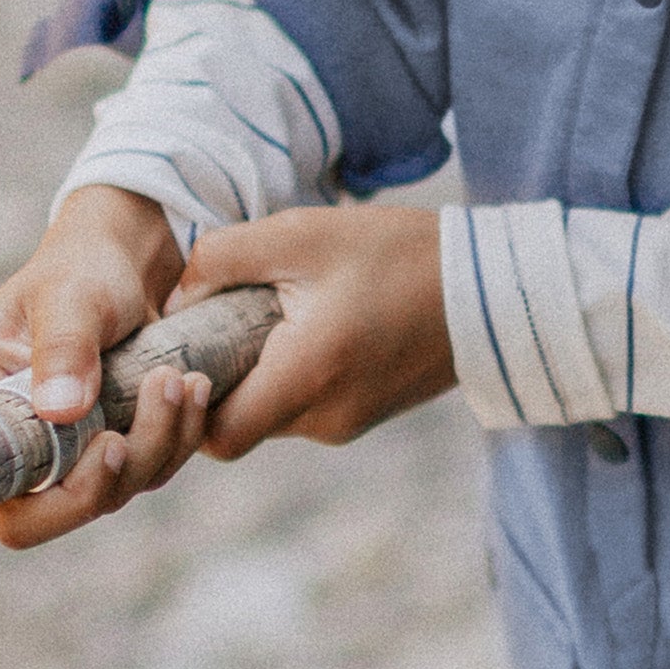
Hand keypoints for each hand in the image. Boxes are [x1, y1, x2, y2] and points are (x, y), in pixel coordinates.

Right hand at [0, 185, 212, 546]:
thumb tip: (59, 412)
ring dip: (150, 448)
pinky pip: (146, 474)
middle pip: (23, 521)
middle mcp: (4, 439)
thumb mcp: (70, 292)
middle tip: (120, 441)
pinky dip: (175, 439)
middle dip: (86, 491)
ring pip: (100, 499)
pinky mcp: (109, 451)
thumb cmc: (82, 266)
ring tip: (175, 380)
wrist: (135, 259)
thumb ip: (63, 345)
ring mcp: (58, 454)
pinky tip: (192, 386)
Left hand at [172, 204, 454, 458]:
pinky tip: (311, 319)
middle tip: (222, 316)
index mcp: (306, 377)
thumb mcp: (303, 234)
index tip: (187, 349)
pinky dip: (295, 371)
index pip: (215, 434)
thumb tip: (175, 295)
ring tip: (274, 307)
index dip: (187, 400)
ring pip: (275, 413)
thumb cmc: (396, 253)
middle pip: (242, 423)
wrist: (494, 288)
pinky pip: (309, 404)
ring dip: (261, 370)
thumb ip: (224, 257)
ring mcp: (349, 422)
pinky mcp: (368, 412)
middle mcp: (324, 417)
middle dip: (223, 377)